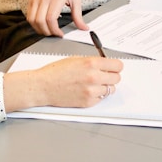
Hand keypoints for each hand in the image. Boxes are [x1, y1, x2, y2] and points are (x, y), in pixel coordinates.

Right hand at [3, 56, 123, 111]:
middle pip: (117, 78)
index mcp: (91, 63)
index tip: (113, 67)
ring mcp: (92, 91)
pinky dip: (97, 95)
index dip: (115, 66)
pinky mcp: (88, 102)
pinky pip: (101, 98)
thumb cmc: (55, 72)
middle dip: (111, 76)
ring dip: (105, 86)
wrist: (43, 86)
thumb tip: (106, 64)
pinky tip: (87, 91)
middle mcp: (94, 77)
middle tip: (104, 75)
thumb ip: (93, 62)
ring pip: (111, 89)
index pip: (117, 65)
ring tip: (93, 84)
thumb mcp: (76, 59)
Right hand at [26, 0, 88, 36]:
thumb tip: (84, 27)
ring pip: (32, 20)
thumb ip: (78, 15)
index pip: (51, 18)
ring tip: (47, 31)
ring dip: (39, 29)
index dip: (54, 30)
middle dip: (47, 32)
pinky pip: (29, 16)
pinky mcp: (31, 0)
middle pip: (40, 21)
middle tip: (54, 34)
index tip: (60, 34)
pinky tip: (42, 25)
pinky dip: (34, 24)